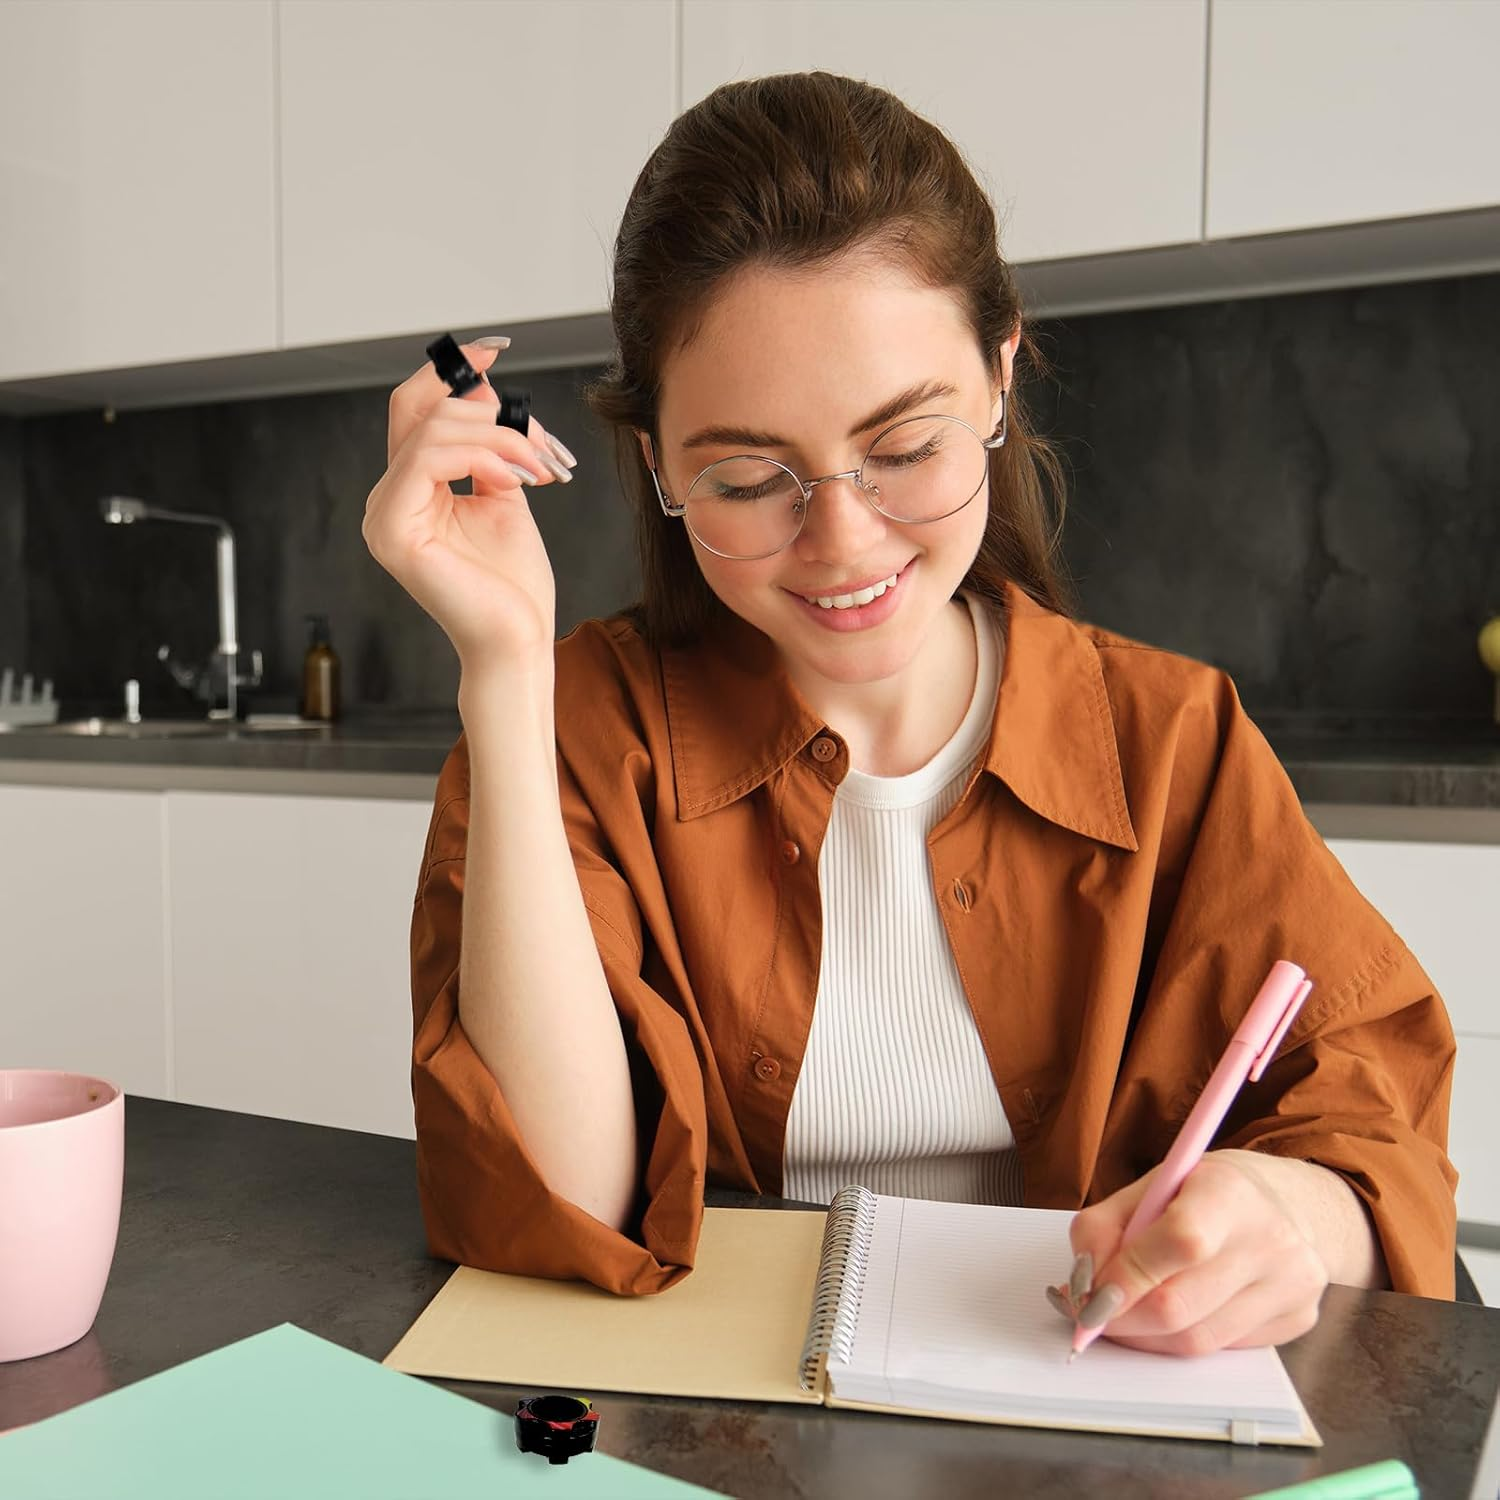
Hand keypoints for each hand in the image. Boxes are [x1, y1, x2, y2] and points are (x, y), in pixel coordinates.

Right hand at [362, 339, 576, 673]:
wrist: (519, 641)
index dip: (452, 370)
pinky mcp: (392, 531)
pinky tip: (520, 480)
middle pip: (424, 411)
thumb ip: (491, 443)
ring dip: (501, 437)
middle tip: (546, 446)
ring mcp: (383, 516)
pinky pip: (429, 458)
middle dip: (495, 414)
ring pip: (432, 430)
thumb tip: (483, 385)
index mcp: (409, 491)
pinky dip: (484, 456)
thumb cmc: (514, 586)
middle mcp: (387, 500)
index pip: (415, 409)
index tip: (495, 349)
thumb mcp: (506, 493)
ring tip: (543, 470)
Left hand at [1054, 1153, 1327, 1355]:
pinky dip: (1181, 1340)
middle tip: (1091, 1312)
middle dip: (1122, 1318)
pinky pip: (1222, 1349)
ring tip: (1124, 1315)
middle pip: (1180, 1306)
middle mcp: (1271, 1239)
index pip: (1179, 1243)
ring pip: (1197, 1340)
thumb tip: (1080, 1284)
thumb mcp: (1150, 1186)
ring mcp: (1291, 1284)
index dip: (1126, 1276)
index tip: (1087, 1295)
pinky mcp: (1298, 1319)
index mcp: (1228, 1192)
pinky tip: (1171, 1317)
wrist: (1288, 1202)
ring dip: (1145, 1337)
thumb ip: (1104, 1227)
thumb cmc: (1205, 1192)